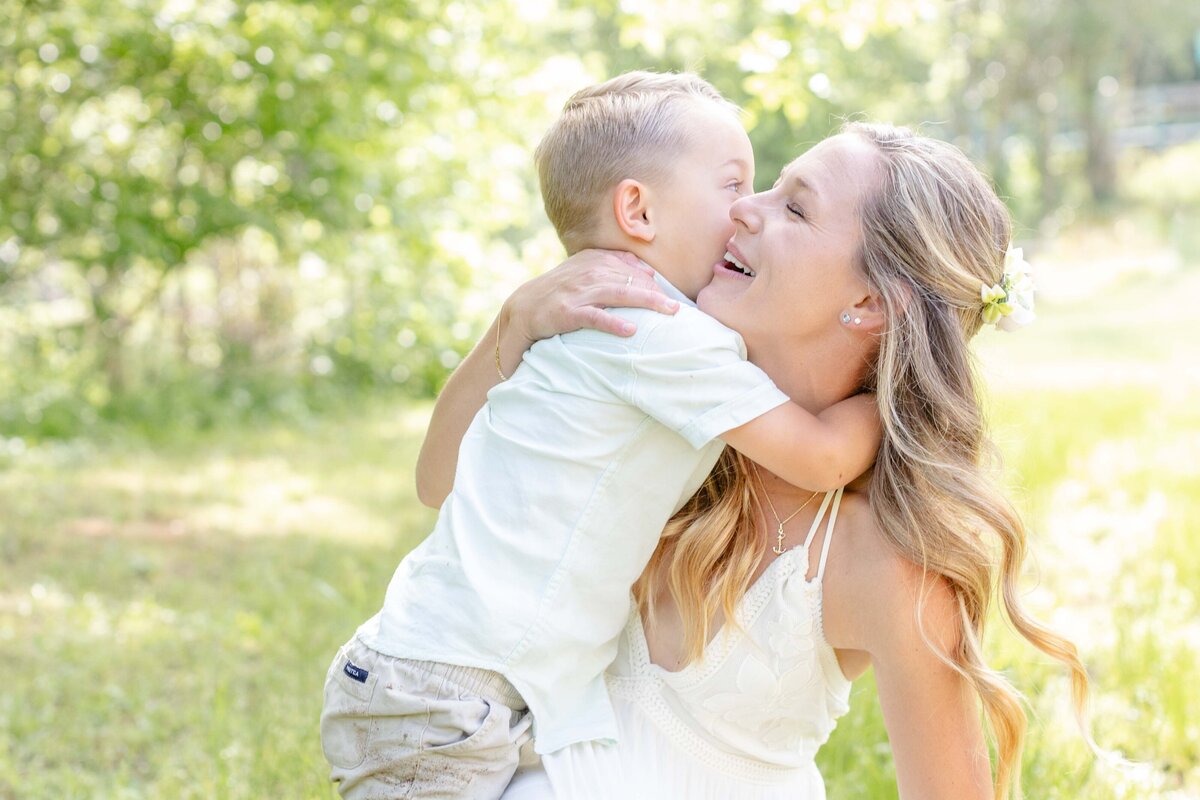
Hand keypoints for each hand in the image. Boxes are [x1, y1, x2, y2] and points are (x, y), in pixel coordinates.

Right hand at [504, 249, 679, 343]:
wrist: (524, 307)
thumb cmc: (561, 291)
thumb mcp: (585, 271)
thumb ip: (615, 267)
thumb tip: (649, 272)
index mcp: (595, 260)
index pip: (633, 268)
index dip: (654, 283)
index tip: (672, 297)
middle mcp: (590, 272)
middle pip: (631, 280)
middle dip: (657, 293)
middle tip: (678, 308)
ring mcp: (579, 292)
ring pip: (620, 294)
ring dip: (646, 302)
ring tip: (668, 312)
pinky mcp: (569, 312)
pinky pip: (595, 317)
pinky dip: (613, 323)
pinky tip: (631, 330)